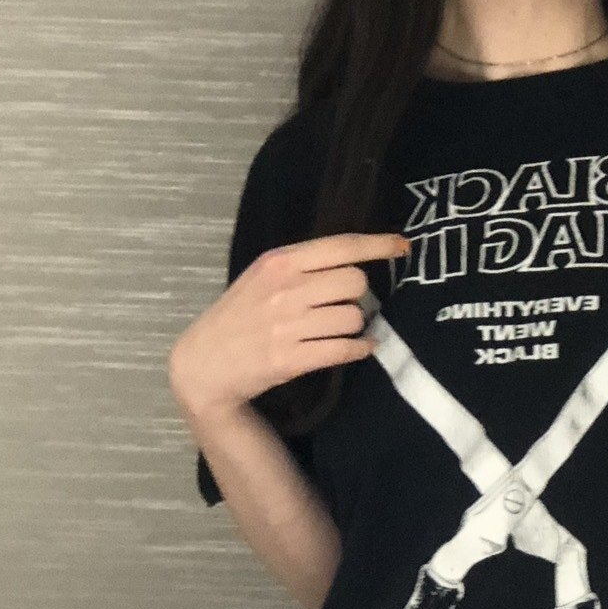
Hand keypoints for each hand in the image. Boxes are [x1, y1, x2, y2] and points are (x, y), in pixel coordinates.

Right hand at [169, 230, 409, 419]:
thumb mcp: (261, 277)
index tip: (402, 246)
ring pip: (353, 317)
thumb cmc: (238, 316)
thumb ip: (301, 266)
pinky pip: (345, 348)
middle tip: (343, 304)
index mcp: (279, 262)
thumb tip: (354, 261)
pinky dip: (359, 349)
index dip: (378, 245)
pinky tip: (357, 348)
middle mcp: (285, 289)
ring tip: (337, 329)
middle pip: (355, 282)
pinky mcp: (291, 359)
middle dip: (357, 294)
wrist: (204, 364)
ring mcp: (288, 325)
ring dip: (355, 325)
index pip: (341, 246)